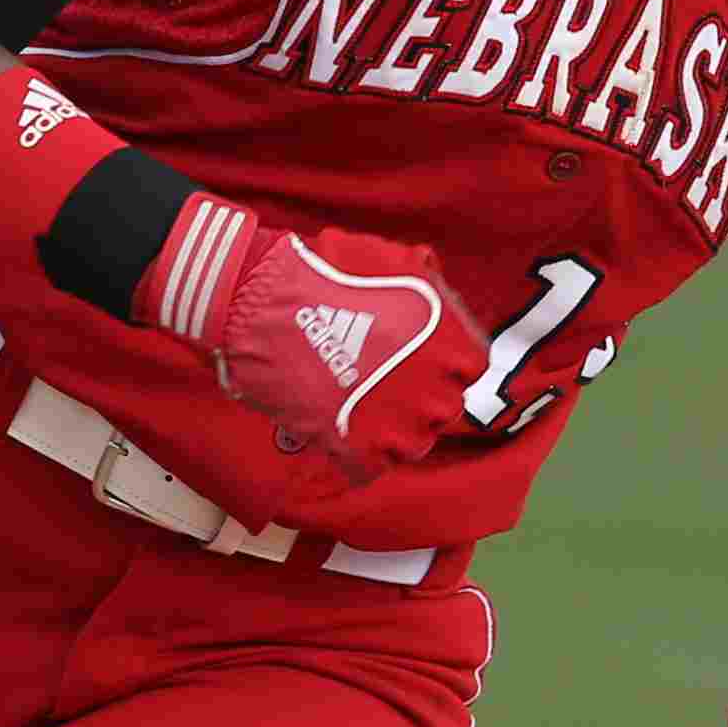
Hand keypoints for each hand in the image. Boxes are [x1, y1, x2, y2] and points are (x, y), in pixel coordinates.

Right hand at [139, 201, 486, 485]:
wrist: (257, 302)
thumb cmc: (323, 272)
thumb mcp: (394, 259)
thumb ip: (428, 284)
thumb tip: (439, 294)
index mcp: (451, 348)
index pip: (470, 368)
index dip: (444, 361)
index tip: (420, 356)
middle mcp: (433, 394)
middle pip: (443, 408)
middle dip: (419, 393)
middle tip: (385, 378)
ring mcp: (396, 429)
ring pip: (412, 443)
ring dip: (393, 427)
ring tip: (364, 405)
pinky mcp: (355, 452)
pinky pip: (372, 467)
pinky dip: (360, 454)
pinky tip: (343, 429)